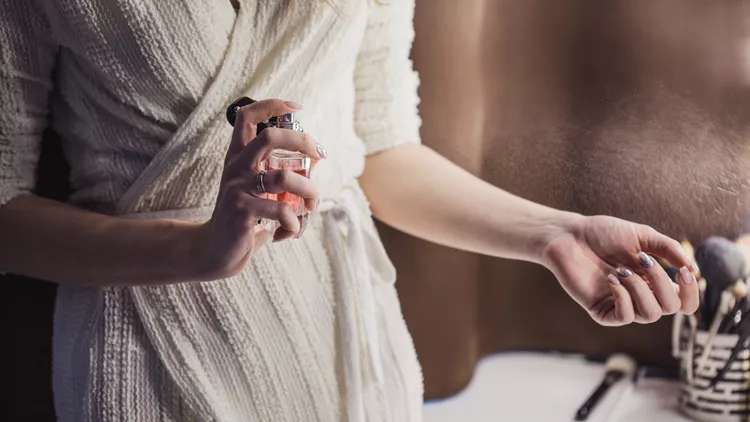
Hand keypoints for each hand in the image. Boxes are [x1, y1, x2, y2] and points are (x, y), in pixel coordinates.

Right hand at [189, 99, 324, 279]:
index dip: (272, 105)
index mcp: (238, 156)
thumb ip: (277, 173)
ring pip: (284, 177)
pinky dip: (294, 223)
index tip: (297, 107)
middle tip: (319, 155)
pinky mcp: (243, 212)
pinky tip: (288, 232)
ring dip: (309, 191)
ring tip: (312, 205)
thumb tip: (314, 161)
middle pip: (270, 137)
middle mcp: (236, 167)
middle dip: (302, 141)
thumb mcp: (256, 189)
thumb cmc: (244, 218)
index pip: (247, 117)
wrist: (216, 251)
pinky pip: (282, 211)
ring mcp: (238, 189)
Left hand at [542, 214, 699, 325]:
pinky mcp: (602, 311)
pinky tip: (611, 279)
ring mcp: (621, 305)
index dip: (691, 292)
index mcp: (654, 281)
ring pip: (650, 315)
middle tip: (642, 260)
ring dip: (640, 289)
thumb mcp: (642, 235)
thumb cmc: (604, 233)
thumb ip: (669, 250)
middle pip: (670, 307)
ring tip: (621, 270)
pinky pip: (624, 317)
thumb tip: (693, 270)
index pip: (684, 302)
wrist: (570, 235)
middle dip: (660, 282)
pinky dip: (623, 297)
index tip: (683, 272)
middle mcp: (641, 296)